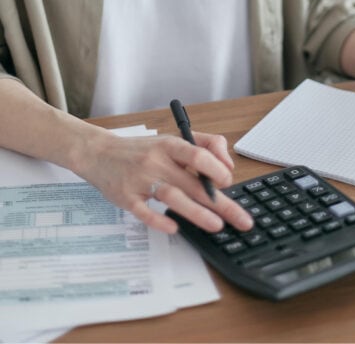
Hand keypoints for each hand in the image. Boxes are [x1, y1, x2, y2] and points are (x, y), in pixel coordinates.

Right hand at [76, 131, 253, 233]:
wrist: (99, 153)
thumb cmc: (142, 150)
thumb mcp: (172, 139)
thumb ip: (205, 145)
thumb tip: (228, 166)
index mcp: (170, 145)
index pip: (198, 155)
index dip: (217, 169)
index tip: (228, 183)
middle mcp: (156, 161)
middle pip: (192, 183)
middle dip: (221, 203)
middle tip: (241, 219)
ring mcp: (140, 179)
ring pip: (172, 196)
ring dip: (196, 212)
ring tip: (216, 226)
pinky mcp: (126, 197)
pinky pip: (143, 211)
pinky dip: (158, 220)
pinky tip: (174, 229)